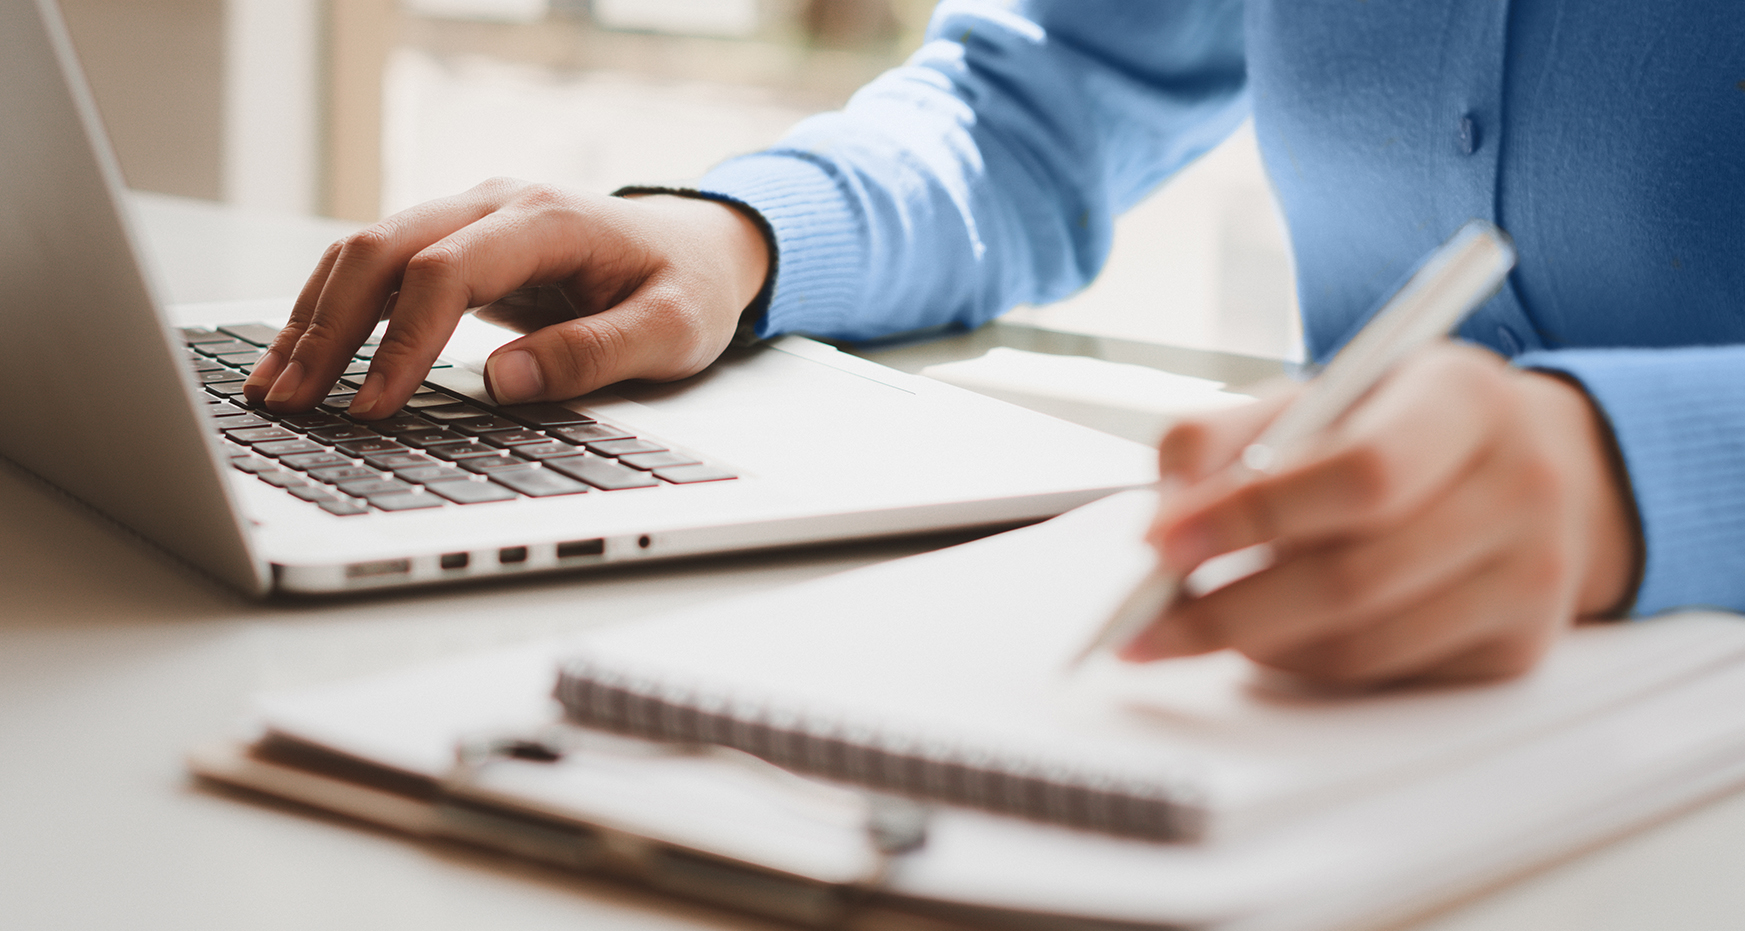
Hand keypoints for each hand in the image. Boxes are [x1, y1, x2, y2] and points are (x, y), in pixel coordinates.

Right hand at [242, 180, 769, 416]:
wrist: (700, 245)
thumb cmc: (687, 287)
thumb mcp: (670, 330)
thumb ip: (592, 353)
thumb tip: (504, 381)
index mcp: (547, 220)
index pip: (447, 271)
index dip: (402, 341)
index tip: (373, 407)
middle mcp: (495, 205)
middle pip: (383, 249)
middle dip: (328, 328)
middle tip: (290, 403)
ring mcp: (470, 218)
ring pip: (365, 253)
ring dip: (314, 319)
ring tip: (272, 389)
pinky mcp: (457, 243)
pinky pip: (378, 269)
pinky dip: (333, 311)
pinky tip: (302, 358)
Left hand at [1122, 342, 1640, 686]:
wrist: (1530, 463)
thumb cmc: (1398, 425)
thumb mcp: (1315, 395)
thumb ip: (1220, 437)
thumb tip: (1159, 521)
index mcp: (1462, 399)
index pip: (1360, 472)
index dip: (1251, 515)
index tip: (1161, 544)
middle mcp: (1519, 487)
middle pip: (1353, 577)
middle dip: (1225, 611)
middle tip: (1141, 625)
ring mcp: (1531, 578)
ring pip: (1360, 645)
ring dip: (1258, 643)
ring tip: (1201, 621)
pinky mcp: (1518, 651)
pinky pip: (1382, 678)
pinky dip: (1305, 664)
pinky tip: (1276, 633)